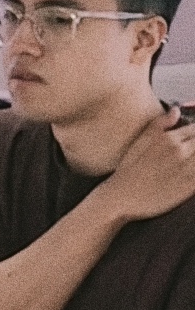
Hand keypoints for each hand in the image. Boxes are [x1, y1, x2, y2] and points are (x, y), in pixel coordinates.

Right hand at [99, 109, 194, 224]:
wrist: (121, 198)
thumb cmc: (128, 170)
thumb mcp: (139, 141)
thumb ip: (159, 123)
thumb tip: (175, 110)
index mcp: (171, 139)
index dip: (194, 131)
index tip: (190, 137)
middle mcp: (182, 153)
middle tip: (188, 150)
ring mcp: (188, 170)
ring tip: (188, 159)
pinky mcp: (190, 186)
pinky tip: (189, 169)